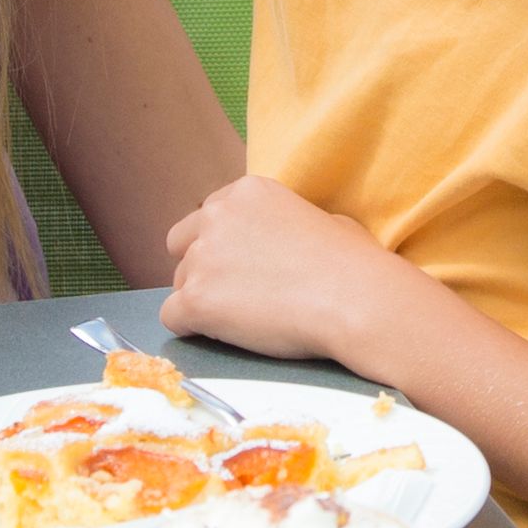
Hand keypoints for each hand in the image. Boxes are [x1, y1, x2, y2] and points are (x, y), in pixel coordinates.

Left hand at [159, 176, 438, 379]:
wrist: (355, 300)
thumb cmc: (355, 263)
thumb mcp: (324, 220)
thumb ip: (288, 222)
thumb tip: (289, 239)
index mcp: (247, 192)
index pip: (209, 216)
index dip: (225, 244)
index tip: (246, 266)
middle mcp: (216, 216)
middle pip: (184, 245)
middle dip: (205, 267)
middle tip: (238, 293)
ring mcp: (202, 257)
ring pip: (180, 282)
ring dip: (204, 299)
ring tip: (245, 319)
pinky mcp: (196, 299)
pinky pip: (172, 316)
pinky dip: (193, 328)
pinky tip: (226, 335)